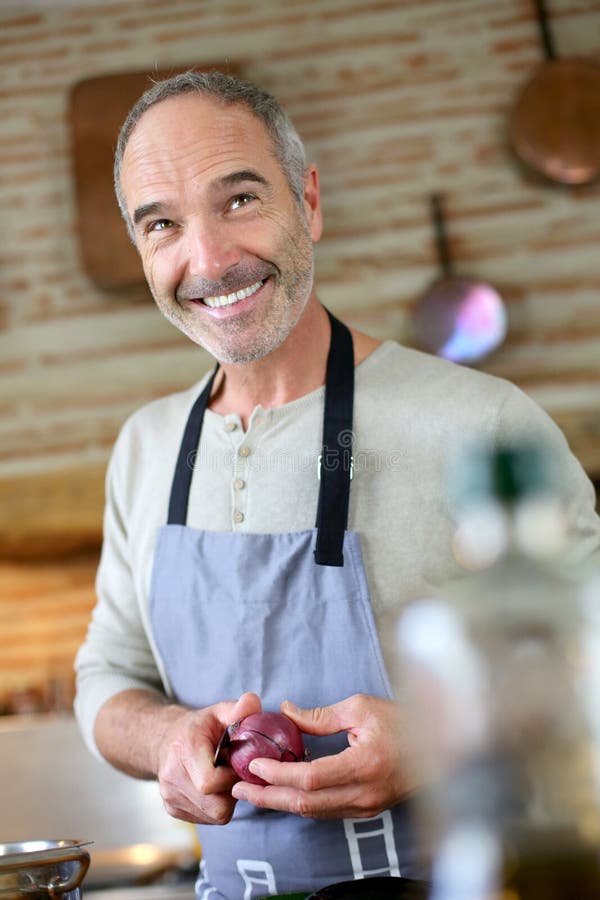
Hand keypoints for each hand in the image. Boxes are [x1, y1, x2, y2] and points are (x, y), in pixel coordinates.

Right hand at [157, 691, 260, 824]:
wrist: (164, 740)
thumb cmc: (198, 727)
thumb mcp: (218, 712)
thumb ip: (237, 709)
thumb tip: (253, 701)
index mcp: (184, 751)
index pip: (209, 783)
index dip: (231, 778)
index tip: (237, 764)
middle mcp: (172, 777)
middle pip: (215, 806)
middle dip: (231, 792)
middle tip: (233, 772)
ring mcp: (170, 797)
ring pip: (213, 815)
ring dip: (225, 800)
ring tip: (223, 777)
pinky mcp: (172, 810)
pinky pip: (206, 819)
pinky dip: (215, 806)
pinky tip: (214, 788)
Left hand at [231, 694, 421, 818]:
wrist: (441, 746)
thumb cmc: (402, 721)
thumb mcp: (360, 708)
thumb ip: (320, 716)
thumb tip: (286, 711)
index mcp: (364, 764)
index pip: (311, 777)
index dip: (278, 773)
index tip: (254, 763)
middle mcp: (364, 792)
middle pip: (307, 804)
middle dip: (269, 796)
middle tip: (240, 787)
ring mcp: (367, 805)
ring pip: (314, 812)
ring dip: (281, 803)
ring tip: (253, 792)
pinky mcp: (368, 809)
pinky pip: (327, 811)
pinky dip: (301, 803)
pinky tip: (283, 792)